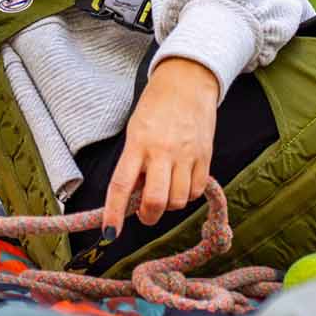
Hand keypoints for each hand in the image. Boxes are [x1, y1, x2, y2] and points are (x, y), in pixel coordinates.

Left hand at [103, 57, 221, 232]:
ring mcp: (186, 155)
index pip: (121, 185)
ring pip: (179, 201)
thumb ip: (133, 163)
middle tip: (145, 212)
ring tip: (165, 189)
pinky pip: (197, 191)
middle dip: (148, 215)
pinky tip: (182, 182)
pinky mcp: (206, 157)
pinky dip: (188, 195)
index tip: (110, 233)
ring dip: (170, 205)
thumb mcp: (135, 130)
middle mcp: (162, 151)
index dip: (114, 213)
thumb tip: (132, 196)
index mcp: (137, 143)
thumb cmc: (155, 107)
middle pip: (155, 201)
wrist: (188, 82)